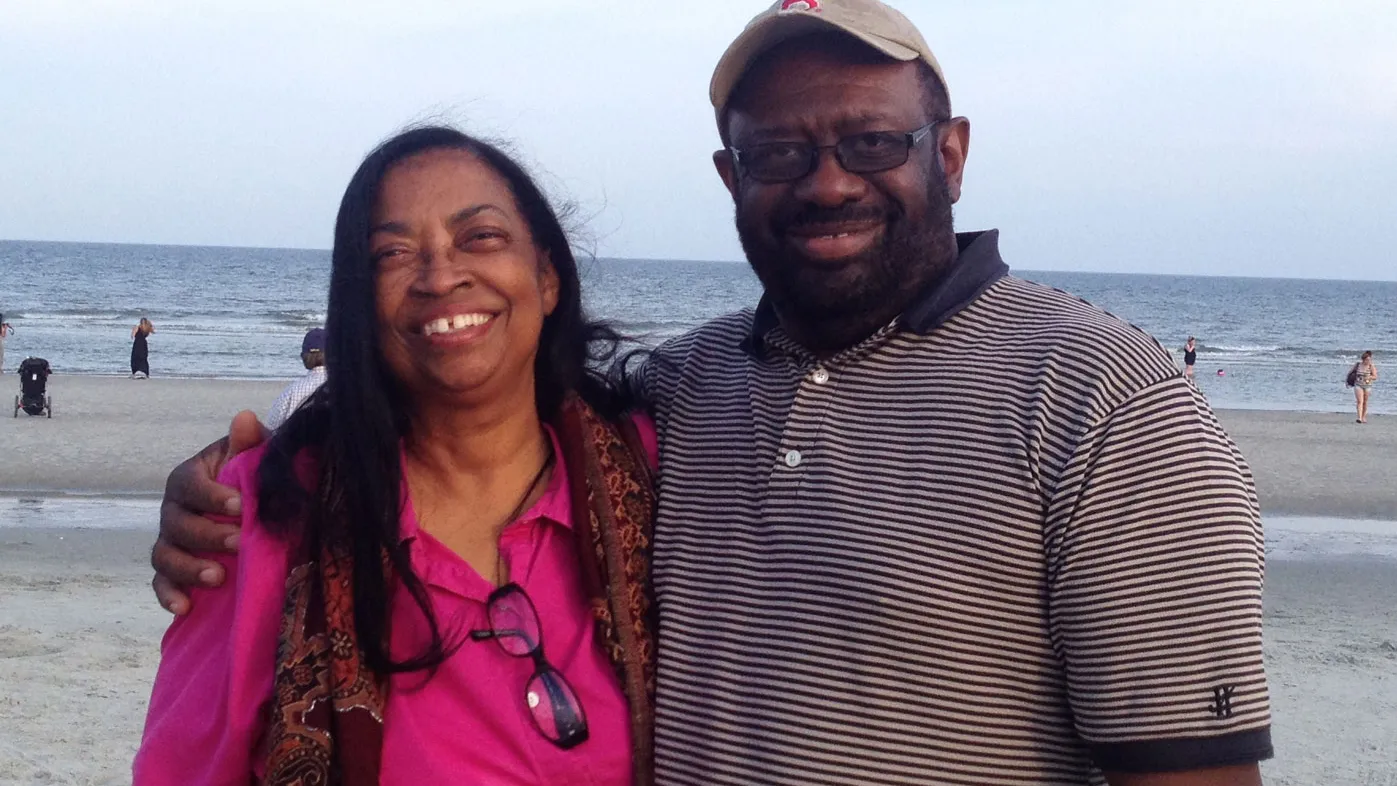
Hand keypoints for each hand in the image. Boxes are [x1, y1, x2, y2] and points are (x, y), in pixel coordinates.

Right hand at [151, 410, 268, 614]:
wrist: (256, 509)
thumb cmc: (254, 479)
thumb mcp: (257, 459)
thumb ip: (250, 443)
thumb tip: (244, 418)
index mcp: (191, 478)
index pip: (189, 484)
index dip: (212, 495)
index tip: (241, 505)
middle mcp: (174, 509)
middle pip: (177, 524)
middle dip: (207, 534)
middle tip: (239, 542)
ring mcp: (171, 541)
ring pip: (165, 555)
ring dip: (188, 568)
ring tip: (218, 577)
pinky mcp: (173, 571)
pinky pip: (161, 584)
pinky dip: (169, 595)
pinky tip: (185, 607)